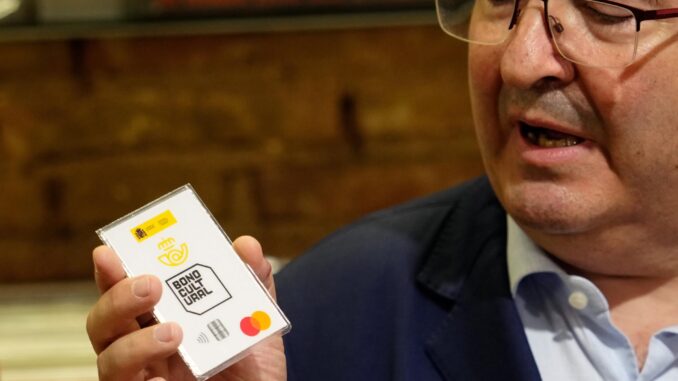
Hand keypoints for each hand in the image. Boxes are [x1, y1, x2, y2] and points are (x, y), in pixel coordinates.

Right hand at [86, 236, 286, 380]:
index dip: (111, 272)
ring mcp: (144, 377)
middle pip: (104, 323)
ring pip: (110, 361)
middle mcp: (142, 349)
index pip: (123, 293)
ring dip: (136, 344)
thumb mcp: (256, 320)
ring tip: (173, 333)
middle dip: (119, 299)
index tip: (108, 252)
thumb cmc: (251, 365)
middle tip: (151, 286)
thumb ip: (252, 281)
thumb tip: (247, 245)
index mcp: (158, 320)